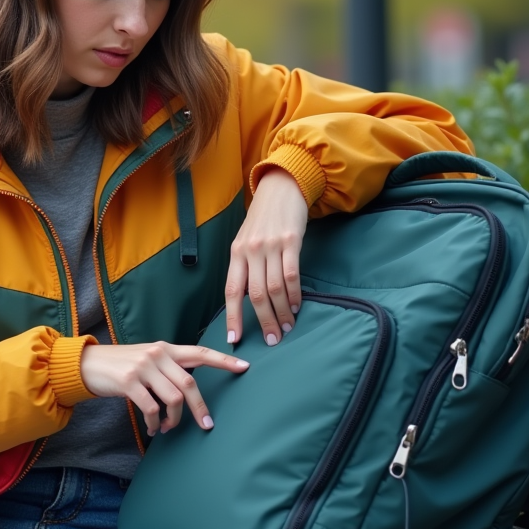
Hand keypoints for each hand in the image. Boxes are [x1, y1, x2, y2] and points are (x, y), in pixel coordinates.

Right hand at [80, 342, 248, 435]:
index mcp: (166, 348)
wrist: (88, 364)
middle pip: (189, 383)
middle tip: (207, 425)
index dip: (224, 361)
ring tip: (167, 427)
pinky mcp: (128, 381)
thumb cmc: (121, 366)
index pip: (200, 353)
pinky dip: (154, 423)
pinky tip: (152, 428)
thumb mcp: (147, 360)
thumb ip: (169, 368)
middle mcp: (157, 354)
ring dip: (174, 418)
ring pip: (172, 398)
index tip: (245, 367)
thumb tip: (190, 390)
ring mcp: (143, 367)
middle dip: (200, 408)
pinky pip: (151, 408)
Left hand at [225, 167, 307, 346]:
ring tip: (287, 326)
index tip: (234, 339)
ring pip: (275, 288)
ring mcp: (271, 246)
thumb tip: (246, 299)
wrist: (281, 188)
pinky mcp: (291, 241)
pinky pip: (292, 274)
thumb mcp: (245, 240)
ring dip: (282, 311)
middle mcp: (251, 251)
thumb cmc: (262, 219)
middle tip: (272, 340)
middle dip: (264, 321)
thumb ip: (244, 266)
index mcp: (236, 253)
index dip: (232, 317)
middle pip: (255, 295)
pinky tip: (297, 305)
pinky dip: (295, 294)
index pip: (231, 291)